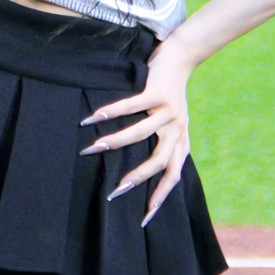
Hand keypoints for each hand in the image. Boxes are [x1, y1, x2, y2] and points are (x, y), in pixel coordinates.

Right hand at [79, 36, 195, 226]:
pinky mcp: (157, 92)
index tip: (144, 217)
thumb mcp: (172, 124)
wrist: (181, 57)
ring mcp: (169, 111)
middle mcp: (177, 129)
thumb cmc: (168, 95)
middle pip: (159, 161)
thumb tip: (139, 173)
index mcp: (181, 141)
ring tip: (92, 149)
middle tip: (115, 191)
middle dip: (137, 178)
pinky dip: (110, 112)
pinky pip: (131, 106)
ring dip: (115, 143)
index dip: (160, 197)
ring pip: (141, 134)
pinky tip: (93, 118)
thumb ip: (163, 145)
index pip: (173, 176)